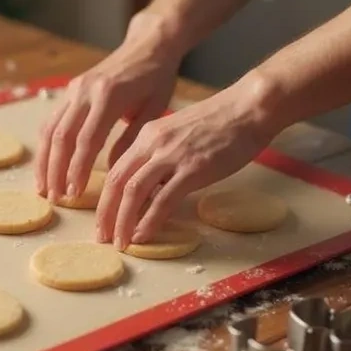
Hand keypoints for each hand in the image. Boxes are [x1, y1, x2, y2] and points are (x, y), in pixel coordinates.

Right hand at [36, 11, 180, 202]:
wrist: (149, 45)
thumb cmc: (157, 78)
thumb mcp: (154, 110)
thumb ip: (130, 139)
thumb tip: (111, 170)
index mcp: (109, 95)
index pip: (86, 139)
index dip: (77, 169)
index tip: (74, 193)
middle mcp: (86, 90)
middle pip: (61, 136)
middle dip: (55, 170)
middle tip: (54, 197)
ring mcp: (75, 88)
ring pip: (50, 128)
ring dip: (44, 160)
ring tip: (43, 187)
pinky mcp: (70, 89)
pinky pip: (52, 120)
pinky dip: (46, 145)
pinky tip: (46, 164)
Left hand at [96, 74, 278, 248]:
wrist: (249, 108)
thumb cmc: (222, 122)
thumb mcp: (180, 135)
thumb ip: (163, 158)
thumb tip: (154, 189)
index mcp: (148, 135)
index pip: (116, 170)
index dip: (105, 198)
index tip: (103, 220)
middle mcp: (153, 144)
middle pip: (116, 182)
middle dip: (105, 213)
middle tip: (101, 237)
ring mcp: (172, 156)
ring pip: (133, 191)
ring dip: (122, 221)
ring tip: (120, 243)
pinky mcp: (193, 169)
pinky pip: (163, 200)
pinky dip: (149, 221)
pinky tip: (143, 235)